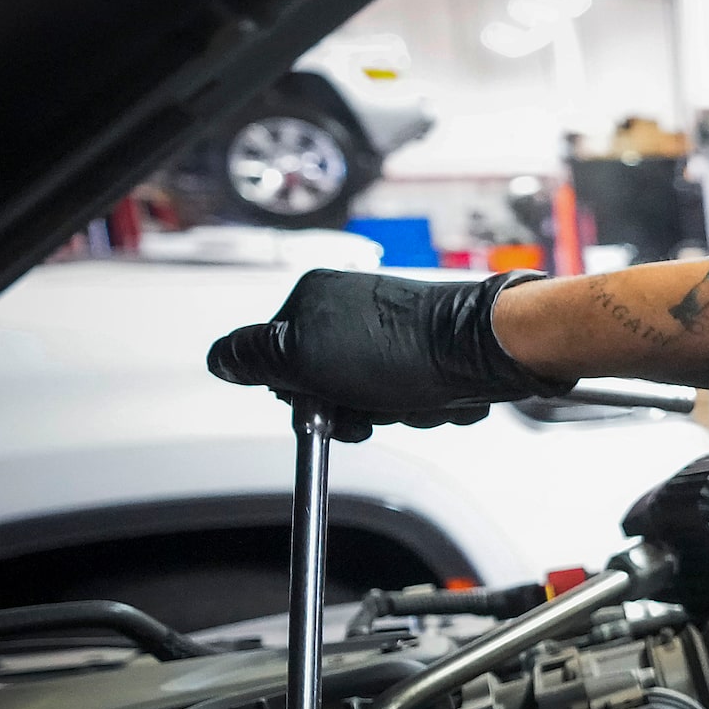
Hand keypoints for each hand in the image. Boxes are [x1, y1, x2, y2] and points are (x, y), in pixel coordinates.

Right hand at [205, 269, 572, 440]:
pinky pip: (412, 395)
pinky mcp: (429, 350)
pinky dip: (425, 405)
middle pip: (328, 384)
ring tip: (414, 396)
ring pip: (374, 397)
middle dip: (353, 407)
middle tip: (373, 402)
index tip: (318, 401)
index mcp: (314, 298)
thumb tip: (221, 357)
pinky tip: (439, 395)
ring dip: (395, 410)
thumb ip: (255, 357)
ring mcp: (393, 329)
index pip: (278, 361)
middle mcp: (352, 308)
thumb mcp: (304, 356)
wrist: (487, 352)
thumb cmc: (405, 349)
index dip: (299, 392)